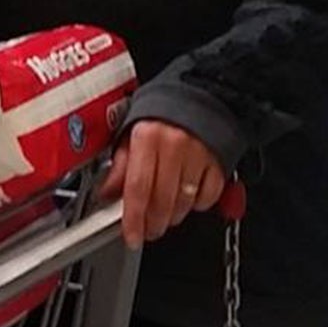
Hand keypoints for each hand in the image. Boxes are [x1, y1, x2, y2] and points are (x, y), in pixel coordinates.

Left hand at [99, 119, 226, 249]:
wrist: (201, 90)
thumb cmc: (163, 110)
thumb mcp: (132, 129)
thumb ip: (120, 163)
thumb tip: (108, 192)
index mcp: (148, 136)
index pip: (138, 188)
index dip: (134, 218)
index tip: (131, 236)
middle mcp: (174, 145)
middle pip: (162, 201)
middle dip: (153, 224)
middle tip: (147, 229)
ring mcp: (199, 154)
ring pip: (184, 203)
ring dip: (172, 216)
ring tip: (165, 212)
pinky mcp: (219, 162)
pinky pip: (207, 198)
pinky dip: (197, 205)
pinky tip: (188, 196)